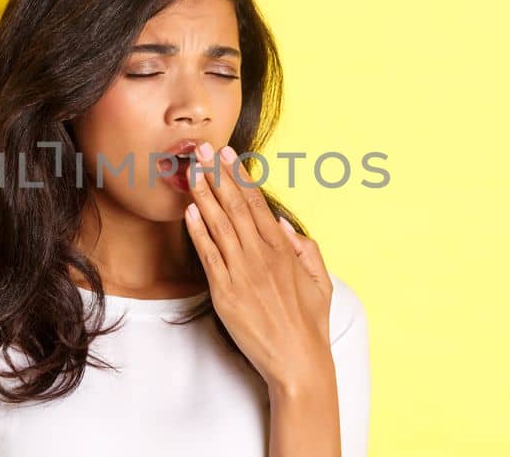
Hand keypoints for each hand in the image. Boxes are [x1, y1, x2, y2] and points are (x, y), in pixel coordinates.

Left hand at [182, 142, 334, 388]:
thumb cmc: (310, 323)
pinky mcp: (225, 293)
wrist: (298, 361)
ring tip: (192, 171)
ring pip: (220, 225)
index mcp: (284, 250)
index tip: (228, 155)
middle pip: (236, 206)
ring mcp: (242, 273)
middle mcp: (262, 256)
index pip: (258, 204)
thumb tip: (284, 222)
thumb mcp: (320, 281)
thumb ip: (305, 248)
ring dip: (204, 195)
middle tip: (202, 150)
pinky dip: (198, 232)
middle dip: (217, 175)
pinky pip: (209, 256)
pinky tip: (189, 212)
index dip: (240, 177)